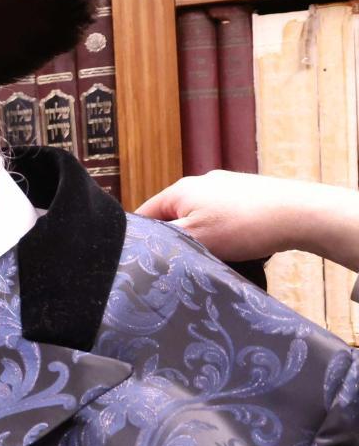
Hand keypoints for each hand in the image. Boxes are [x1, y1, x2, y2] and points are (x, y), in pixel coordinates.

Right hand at [137, 171, 358, 268]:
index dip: (144, 241)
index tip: (151, 263)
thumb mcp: (195, 240)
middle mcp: (200, 182)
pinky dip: (227, 231)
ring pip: (201, 217)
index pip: (145, 216)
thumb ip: (165, 243)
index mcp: (179, 190)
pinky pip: (224, 216)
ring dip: (205, 237)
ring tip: (219, 253)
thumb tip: (146, 248)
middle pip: (174, 217)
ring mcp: (226, 186)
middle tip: (188, 261)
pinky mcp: (247, 194)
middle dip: (178, 239)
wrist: (300, 214)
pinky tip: (240, 243)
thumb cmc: (246, 226)